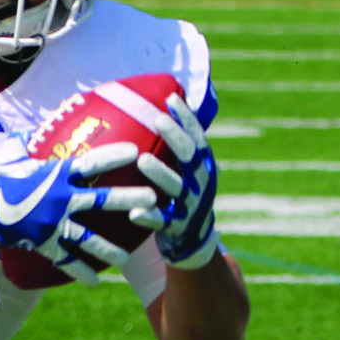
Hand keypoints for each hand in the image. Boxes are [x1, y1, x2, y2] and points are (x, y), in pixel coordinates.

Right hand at [0, 145, 157, 281]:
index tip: (136, 152)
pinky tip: (96, 281)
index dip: (114, 156)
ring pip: (89, 238)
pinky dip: (81, 271)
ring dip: (110, 249)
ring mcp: (53, 223)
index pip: (91, 162)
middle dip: (130, 200)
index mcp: (56, 173)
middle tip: (153, 200)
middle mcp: (60, 198)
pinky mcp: (44, 243)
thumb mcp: (16, 157)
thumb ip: (33, 146)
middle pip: (103, 199)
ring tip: (128, 258)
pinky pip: (66, 260)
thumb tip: (35, 131)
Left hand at [131, 96, 219, 268]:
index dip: (186, 118)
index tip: (171, 98)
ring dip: (161, 174)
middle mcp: (202, 184)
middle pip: (191, 158)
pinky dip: (150, 217)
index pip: (197, 138)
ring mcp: (192, 207)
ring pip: (177, 188)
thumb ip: (179, 147)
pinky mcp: (178, 228)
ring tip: (143, 160)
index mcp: (204, 167)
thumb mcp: (187, 172)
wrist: (193, 241)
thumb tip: (163, 106)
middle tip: (158, 119)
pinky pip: (163, 222)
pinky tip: (134, 212)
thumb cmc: (183, 196)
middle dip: (176, 138)